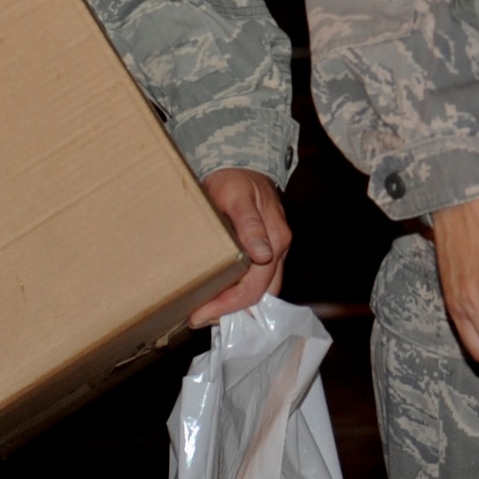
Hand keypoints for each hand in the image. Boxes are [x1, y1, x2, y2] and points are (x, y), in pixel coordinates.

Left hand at [191, 167, 292, 326]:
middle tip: (198, 317)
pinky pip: (256, 277)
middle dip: (230, 311)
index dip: (228, 306)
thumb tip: (263, 256)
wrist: (241, 160)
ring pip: (259, 289)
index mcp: (276, 240)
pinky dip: (238, 289)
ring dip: (234, 303)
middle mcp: (279, 249)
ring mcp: (274, 249)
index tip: (200, 315)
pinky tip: (218, 292)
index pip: (254, 288)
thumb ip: (250, 225)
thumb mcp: (237, 196)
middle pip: (260, 295)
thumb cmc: (235, 177)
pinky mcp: (266, 248)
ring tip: (205, 309)